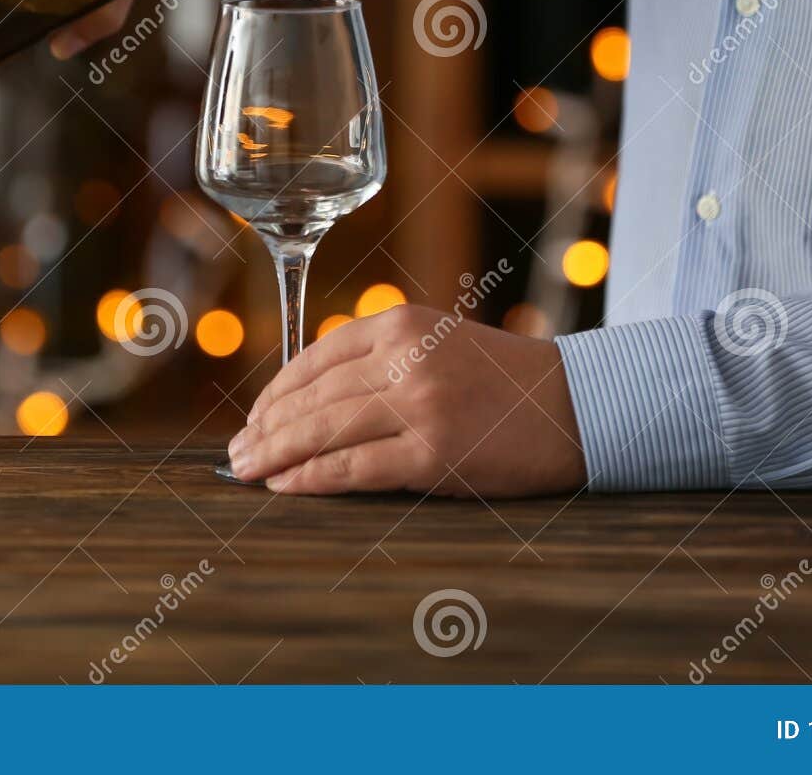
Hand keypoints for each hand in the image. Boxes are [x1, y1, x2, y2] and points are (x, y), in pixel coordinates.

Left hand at [227, 305, 584, 496]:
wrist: (575, 405)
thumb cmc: (502, 380)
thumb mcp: (437, 342)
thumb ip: (379, 358)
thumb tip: (306, 399)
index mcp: (400, 325)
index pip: (315, 358)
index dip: (275, 392)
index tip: (254, 418)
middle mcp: (404, 359)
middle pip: (312, 397)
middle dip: (265, 428)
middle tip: (236, 454)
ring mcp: (418, 406)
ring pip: (323, 431)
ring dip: (275, 454)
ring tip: (247, 472)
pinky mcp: (433, 453)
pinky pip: (353, 468)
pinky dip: (312, 478)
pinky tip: (286, 487)